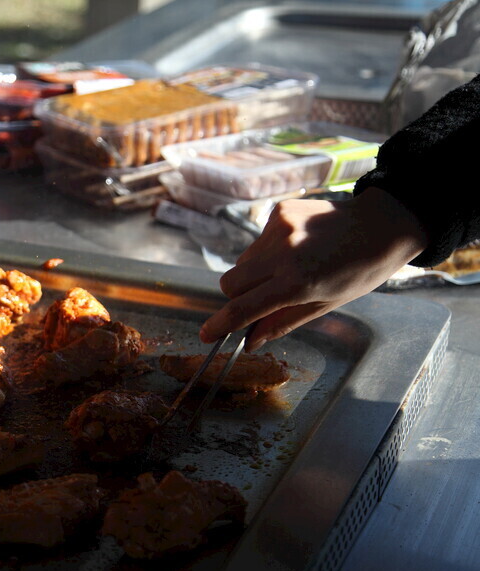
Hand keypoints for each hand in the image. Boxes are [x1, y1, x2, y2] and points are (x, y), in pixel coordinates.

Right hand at [200, 188, 427, 349]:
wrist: (381, 225)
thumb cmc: (359, 272)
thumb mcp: (324, 305)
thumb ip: (282, 323)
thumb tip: (250, 341)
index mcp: (297, 282)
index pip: (243, 308)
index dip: (220, 324)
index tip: (206, 335)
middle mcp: (282, 253)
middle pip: (230, 282)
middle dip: (236, 296)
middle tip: (261, 299)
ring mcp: (278, 228)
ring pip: (242, 262)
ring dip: (255, 272)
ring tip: (288, 268)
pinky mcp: (278, 212)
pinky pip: (257, 242)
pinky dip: (267, 251)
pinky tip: (295, 248)